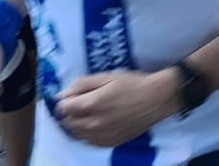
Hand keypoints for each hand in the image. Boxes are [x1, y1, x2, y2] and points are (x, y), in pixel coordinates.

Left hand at [54, 69, 178, 147]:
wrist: (156, 100)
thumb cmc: (132, 84)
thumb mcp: (106, 76)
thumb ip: (82, 84)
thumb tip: (62, 94)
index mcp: (91, 105)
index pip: (63, 107)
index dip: (66, 98)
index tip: (74, 94)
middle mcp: (93, 124)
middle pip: (67, 122)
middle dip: (70, 111)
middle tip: (82, 102)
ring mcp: (101, 136)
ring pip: (77, 133)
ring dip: (77, 123)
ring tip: (90, 113)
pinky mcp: (109, 143)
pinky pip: (89, 141)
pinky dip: (87, 133)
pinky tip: (97, 123)